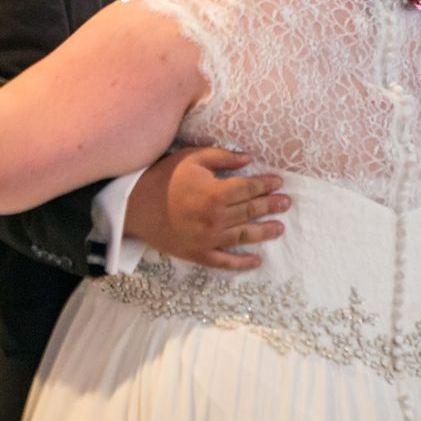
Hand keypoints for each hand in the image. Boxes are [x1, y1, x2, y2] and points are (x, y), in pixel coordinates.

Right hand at [123, 147, 288, 270]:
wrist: (134, 206)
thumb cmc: (163, 177)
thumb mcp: (191, 158)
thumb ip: (222, 157)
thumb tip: (248, 159)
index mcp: (216, 193)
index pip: (250, 188)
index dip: (266, 185)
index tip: (278, 182)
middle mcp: (216, 217)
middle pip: (251, 211)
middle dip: (271, 205)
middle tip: (286, 203)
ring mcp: (208, 238)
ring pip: (244, 235)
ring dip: (265, 232)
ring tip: (280, 228)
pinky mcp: (198, 253)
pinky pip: (224, 261)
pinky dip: (242, 263)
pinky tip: (256, 261)